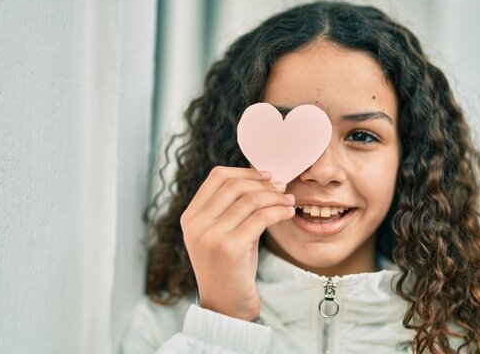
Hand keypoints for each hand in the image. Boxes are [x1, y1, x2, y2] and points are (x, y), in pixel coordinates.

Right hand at [180, 166, 294, 320]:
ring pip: (250, 200)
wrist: (227, 307)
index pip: (217, 177)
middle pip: (235, 185)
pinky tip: (288, 213)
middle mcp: (196, 224)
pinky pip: (261, 217)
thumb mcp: (222, 234)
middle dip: (264, 184)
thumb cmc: (230, 268)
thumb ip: (231, 208)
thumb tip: (262, 179)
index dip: (245, 172)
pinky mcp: (230, 247)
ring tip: (289, 201)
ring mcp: (211, 235)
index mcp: (191, 217)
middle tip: (283, 188)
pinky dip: (279, 211)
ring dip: (275, 197)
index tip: (267, 176)